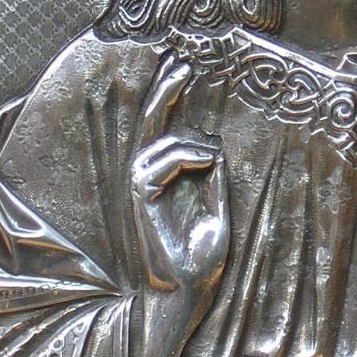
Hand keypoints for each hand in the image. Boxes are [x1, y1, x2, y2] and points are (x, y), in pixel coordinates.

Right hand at [131, 53, 229, 294]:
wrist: (187, 296)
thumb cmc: (200, 263)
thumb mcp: (216, 213)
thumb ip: (212, 180)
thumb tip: (213, 147)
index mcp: (166, 182)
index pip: (163, 130)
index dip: (170, 98)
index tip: (184, 67)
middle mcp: (148, 181)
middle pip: (149, 124)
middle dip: (164, 90)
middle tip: (181, 60)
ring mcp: (141, 191)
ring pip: (156, 143)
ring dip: (188, 139)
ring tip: (211, 153)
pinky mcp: (140, 202)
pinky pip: (156, 164)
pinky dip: (185, 156)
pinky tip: (207, 160)